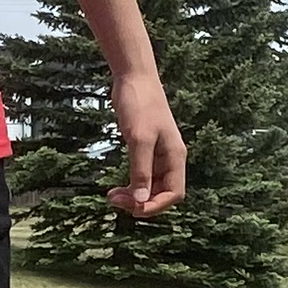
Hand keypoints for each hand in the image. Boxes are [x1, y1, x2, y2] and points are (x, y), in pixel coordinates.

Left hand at [110, 72, 187, 216]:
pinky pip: (141, 175)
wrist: (133, 78)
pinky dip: (130, 184)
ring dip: (134, 195)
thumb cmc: (140, 104)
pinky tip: (116, 187)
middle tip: (115, 201)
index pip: (174, 193)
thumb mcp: (139, 139)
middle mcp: (169, 158)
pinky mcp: (144, 149)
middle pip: (161, 193)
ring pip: (150, 186)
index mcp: (175, 156)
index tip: (133, 209)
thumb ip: (141, 170)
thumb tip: (140, 200)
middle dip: (141, 201)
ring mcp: (157, 154)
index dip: (156, 206)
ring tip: (112, 196)